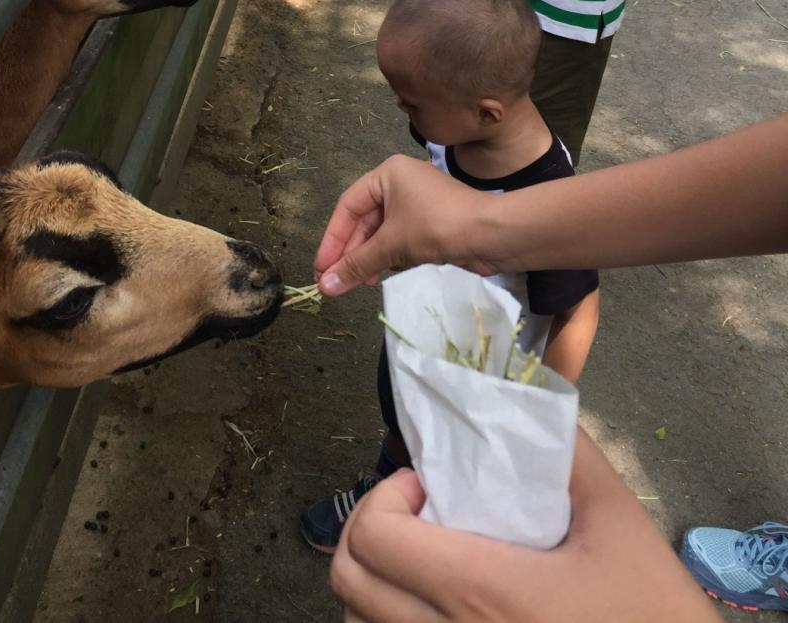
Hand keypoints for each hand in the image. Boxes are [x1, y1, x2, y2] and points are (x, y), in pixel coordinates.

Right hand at [313, 155, 501, 296]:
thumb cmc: (438, 226)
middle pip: (364, 221)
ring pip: (382, 234)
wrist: (494, 235)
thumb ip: (356, 264)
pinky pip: (400, 240)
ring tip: (361, 283)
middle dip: (351, 253)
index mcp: (388, 174)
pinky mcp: (431, 223)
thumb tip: (324, 287)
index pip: (348, 207)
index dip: (332, 240)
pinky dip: (391, 257)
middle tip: (335, 282)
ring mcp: (417, 204)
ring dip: (370, 258)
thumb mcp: (392, 245)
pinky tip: (384, 276)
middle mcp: (400, 183)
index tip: (321, 268)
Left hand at [330, 432, 719, 622]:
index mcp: (484, 592)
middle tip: (417, 515)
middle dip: (370, 528)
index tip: (426, 487)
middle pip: (350, 578)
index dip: (385, 497)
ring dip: (375, 579)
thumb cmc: (653, 613)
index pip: (374, 537)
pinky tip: (430, 602)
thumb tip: (525, 403)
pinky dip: (387, 620)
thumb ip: (567, 454)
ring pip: (358, 622)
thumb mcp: (620, 524)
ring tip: (422, 559)